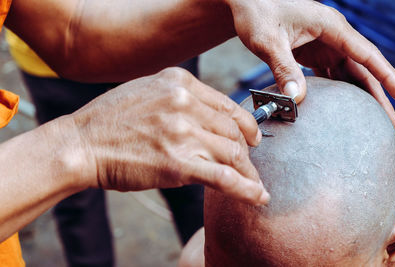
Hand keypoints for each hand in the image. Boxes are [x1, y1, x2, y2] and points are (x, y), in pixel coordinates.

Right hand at [70, 67, 268, 204]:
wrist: (80, 143)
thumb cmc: (110, 120)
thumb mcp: (147, 91)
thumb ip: (180, 98)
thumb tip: (207, 115)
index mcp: (179, 83)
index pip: (226, 105)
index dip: (245, 124)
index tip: (251, 137)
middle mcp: (184, 103)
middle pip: (232, 130)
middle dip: (246, 150)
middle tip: (248, 163)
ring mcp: (181, 132)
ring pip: (232, 153)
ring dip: (247, 171)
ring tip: (253, 183)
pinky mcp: (178, 164)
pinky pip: (223, 177)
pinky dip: (246, 188)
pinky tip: (257, 197)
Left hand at [226, 0, 394, 126]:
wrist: (245, 5)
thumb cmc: (257, 15)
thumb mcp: (268, 42)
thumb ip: (283, 68)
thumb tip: (297, 98)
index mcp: (330, 26)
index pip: (366, 53)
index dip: (386, 76)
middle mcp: (332, 34)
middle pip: (362, 67)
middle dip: (378, 93)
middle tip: (391, 121)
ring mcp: (323, 43)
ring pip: (349, 72)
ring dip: (360, 94)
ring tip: (371, 119)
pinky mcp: (312, 51)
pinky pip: (331, 73)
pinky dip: (339, 89)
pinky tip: (343, 106)